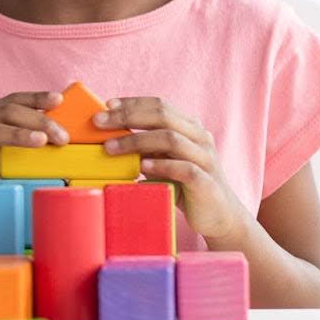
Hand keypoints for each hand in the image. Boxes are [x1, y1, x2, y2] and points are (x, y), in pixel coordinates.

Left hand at [95, 97, 250, 239]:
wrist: (220, 216)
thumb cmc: (185, 184)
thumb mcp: (163, 159)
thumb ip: (145, 145)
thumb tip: (107, 135)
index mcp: (190, 127)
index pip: (160, 105)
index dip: (132, 103)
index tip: (107, 105)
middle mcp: (200, 138)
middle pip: (163, 116)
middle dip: (128, 116)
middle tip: (99, 122)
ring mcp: (205, 159)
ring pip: (171, 139)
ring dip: (136, 140)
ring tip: (110, 147)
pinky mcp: (207, 182)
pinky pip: (184, 168)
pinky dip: (161, 165)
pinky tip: (142, 167)